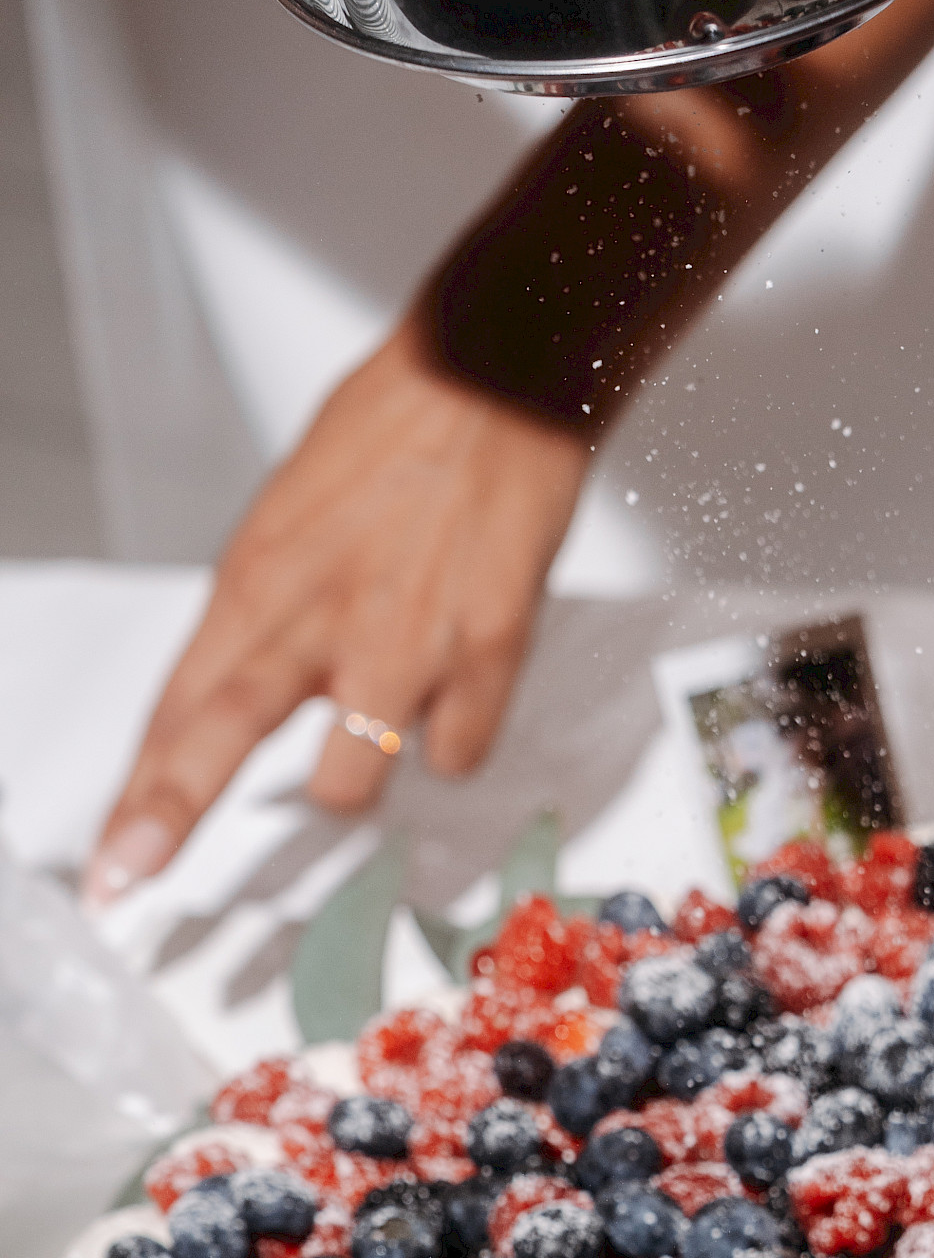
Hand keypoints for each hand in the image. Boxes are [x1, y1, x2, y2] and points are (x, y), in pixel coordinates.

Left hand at [83, 314, 585, 902]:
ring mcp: (400, 640)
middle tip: (129, 879)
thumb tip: (242, 695)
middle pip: (217, 734)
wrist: (496, 378)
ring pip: (351, 779)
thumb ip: (267, 619)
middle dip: (165, 817)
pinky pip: (456, 750)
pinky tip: (456, 687)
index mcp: (258, 578)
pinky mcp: (482, 653)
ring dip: (359, 775)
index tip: (114, 863)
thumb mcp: (292, 522)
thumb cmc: (395, 437)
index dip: (139, 795)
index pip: (175, 705)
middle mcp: (315, 613)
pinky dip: (452, 735)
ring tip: (381, 725)